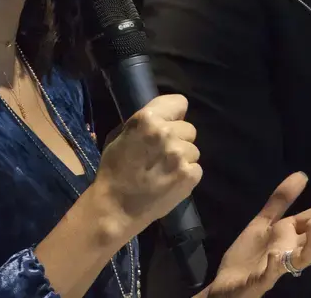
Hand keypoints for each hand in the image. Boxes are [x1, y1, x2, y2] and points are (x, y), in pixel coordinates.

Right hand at [90, 94, 200, 237]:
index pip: (180, 102)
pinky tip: (170, 182)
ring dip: (183, 159)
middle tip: (162, 155)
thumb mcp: (121, 136)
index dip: (175, 114)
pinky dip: (186, 175)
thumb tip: (165, 118)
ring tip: (164, 171)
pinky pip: (196, 168)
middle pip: (189, 128)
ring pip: (193, 150)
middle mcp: (166, 132)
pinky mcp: (189, 175)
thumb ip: (144, 124)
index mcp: (148, 118)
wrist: (116, 207)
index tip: (169, 125)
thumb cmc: (113, 170)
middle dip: (178, 139)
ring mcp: (180, 154)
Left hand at [204, 173, 310, 297]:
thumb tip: (303, 174)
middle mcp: (292, 250)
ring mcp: (279, 266)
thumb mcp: (264, 222)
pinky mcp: (261, 279)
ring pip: (305, 258)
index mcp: (292, 235)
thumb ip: (282, 200)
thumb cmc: (249, 255)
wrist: (227, 283)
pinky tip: (276, 254)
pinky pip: (271, 274)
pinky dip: (275, 265)